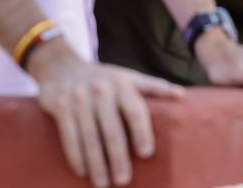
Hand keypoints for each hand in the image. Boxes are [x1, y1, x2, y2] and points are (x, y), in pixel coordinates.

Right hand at [28, 40, 184, 186]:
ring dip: (96, 163)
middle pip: (112, 129)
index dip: (142, 132)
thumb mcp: (128, 76)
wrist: (62, 65)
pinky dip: (76, 156)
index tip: (146, 154)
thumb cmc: (103, 78)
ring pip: (89, 136)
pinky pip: (69, 135)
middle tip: (124, 180)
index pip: (135, 110)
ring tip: (104, 183)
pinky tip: (83, 172)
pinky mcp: (60, 106)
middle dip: (117, 157)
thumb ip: (153, 87)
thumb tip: (182, 96)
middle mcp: (101, 90)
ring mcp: (79, 98)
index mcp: (122, 83)